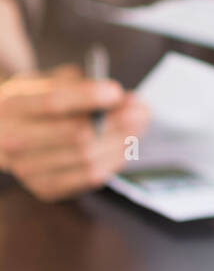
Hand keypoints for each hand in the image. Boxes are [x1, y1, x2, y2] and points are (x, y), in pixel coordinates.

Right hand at [0, 65, 150, 201]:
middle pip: (77, 135)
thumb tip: (119, 97)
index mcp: (13, 107)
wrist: (2, 132)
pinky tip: (125, 145)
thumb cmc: (32, 102)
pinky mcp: (45, 189)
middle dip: (117, 121)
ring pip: (87, 158)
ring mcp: (28, 170)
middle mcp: (14, 141)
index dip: (90, 97)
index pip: (54, 103)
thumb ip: (76, 83)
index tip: (118, 91)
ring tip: (140, 124)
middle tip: (142, 108)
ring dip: (122, 141)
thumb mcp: (43, 81)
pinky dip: (113, 160)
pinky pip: (89, 178)